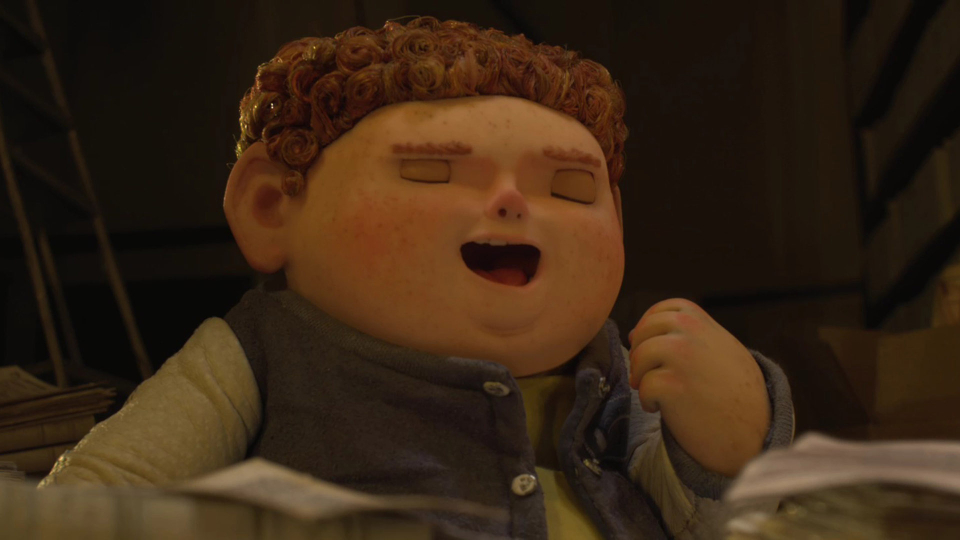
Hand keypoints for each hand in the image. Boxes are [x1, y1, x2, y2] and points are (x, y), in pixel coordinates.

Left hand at [628, 298, 769, 476]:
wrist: (753, 432)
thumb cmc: (735, 393)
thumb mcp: (722, 350)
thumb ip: (687, 336)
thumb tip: (634, 332)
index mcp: (702, 323)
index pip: (663, 310)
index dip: (648, 326)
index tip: (650, 347)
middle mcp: (691, 334)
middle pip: (644, 331)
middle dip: (638, 353)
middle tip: (644, 375)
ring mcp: (682, 357)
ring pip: (640, 356)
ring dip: (640, 376)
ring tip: (653, 393)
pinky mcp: (673, 386)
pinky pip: (643, 385)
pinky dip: (646, 400)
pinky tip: (659, 408)